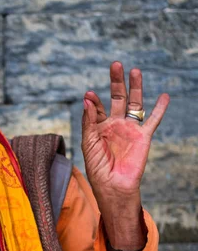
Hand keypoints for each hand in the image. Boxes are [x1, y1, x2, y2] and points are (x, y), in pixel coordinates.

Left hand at [81, 62, 168, 249]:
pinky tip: (164, 96)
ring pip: (134, 104)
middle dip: (116, 82)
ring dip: (135, 88)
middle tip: (116, 64)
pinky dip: (159, 108)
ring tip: (134, 71)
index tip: (90, 94)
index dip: (93, 101)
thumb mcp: (88, 142)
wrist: (113, 185)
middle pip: (117, 98)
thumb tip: (87, 99)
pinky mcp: (143, 136)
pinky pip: (152, 120)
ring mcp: (130, 129)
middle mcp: (115, 125)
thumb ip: (89, 121)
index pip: (96, 108)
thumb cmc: (97, 167)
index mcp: (99, 126)